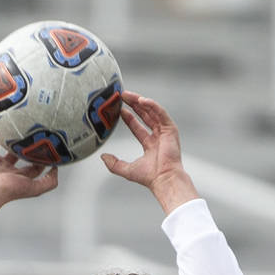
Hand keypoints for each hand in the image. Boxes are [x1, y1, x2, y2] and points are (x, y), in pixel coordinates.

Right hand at [0, 110, 58, 202]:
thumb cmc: (9, 191)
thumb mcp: (36, 188)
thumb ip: (50, 181)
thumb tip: (56, 167)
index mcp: (14, 175)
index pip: (29, 164)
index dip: (39, 155)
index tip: (49, 144)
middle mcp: (2, 166)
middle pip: (12, 150)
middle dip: (20, 140)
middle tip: (30, 127)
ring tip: (6, 116)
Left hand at [100, 91, 194, 211]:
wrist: (163, 179)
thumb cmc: (149, 177)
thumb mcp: (126, 169)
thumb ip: (114, 163)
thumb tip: (103, 157)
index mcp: (150, 144)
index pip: (137, 126)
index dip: (128, 117)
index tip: (119, 110)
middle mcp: (158, 136)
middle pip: (145, 115)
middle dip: (134, 105)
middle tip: (123, 96)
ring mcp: (165, 132)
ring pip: (152, 112)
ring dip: (141, 102)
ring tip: (129, 95)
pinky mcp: (171, 129)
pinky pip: (160, 113)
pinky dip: (152, 106)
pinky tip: (142, 100)